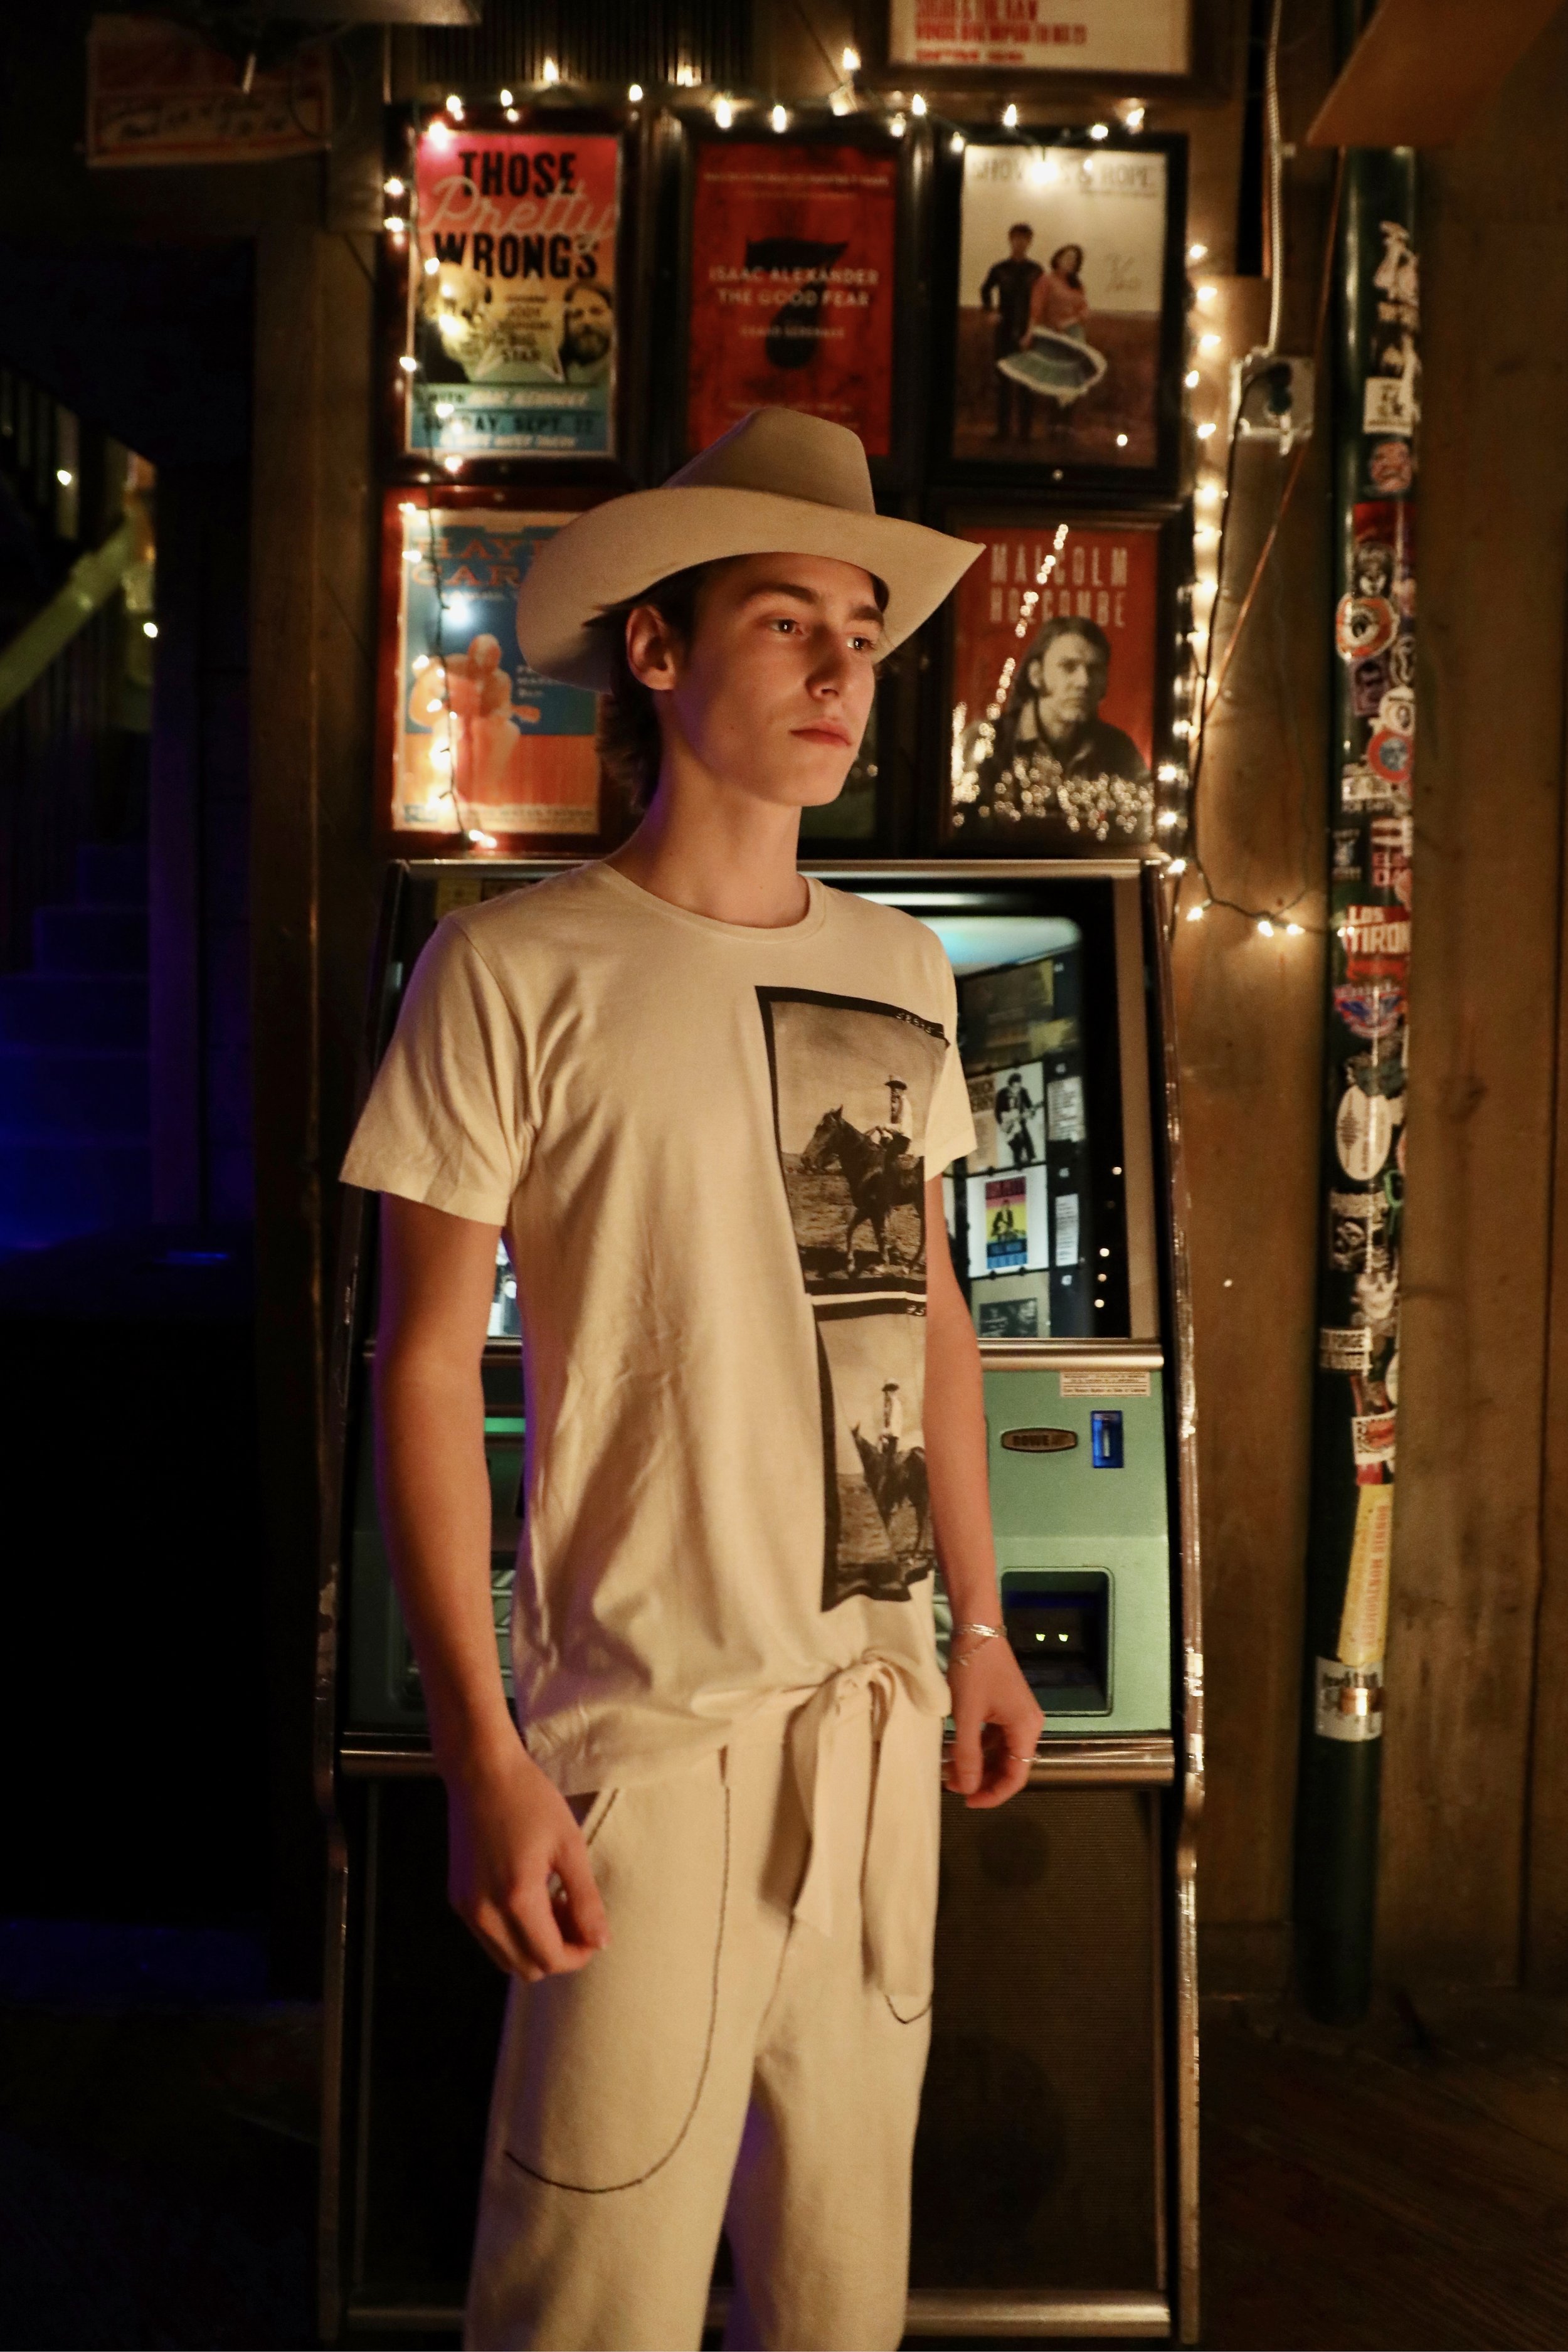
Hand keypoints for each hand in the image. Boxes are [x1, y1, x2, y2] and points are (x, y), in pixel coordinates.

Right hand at [445, 1738, 609, 1979]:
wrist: (481, 1771)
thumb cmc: (530, 1799)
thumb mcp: (569, 1846)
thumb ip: (586, 1900)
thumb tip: (600, 1942)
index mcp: (516, 1899)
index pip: (550, 1959)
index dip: (579, 1954)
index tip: (593, 1931)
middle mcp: (484, 1913)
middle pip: (526, 1969)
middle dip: (557, 1952)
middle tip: (574, 1913)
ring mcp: (465, 1908)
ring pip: (505, 1959)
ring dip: (534, 1945)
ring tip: (553, 1903)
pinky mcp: (457, 1899)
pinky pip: (488, 1938)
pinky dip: (513, 1932)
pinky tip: (529, 1895)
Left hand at [944, 1633, 1044, 1809]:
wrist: (977, 1630)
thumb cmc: (974, 1671)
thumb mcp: (967, 1715)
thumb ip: (968, 1755)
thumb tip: (968, 1789)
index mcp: (1026, 1729)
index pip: (1017, 1776)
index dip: (994, 1794)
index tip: (968, 1801)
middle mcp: (1028, 1725)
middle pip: (1009, 1766)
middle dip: (981, 1780)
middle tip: (952, 1786)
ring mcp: (1017, 1716)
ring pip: (999, 1753)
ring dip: (976, 1764)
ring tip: (947, 1771)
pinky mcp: (1005, 1708)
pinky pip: (994, 1738)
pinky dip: (976, 1747)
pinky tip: (953, 1751)